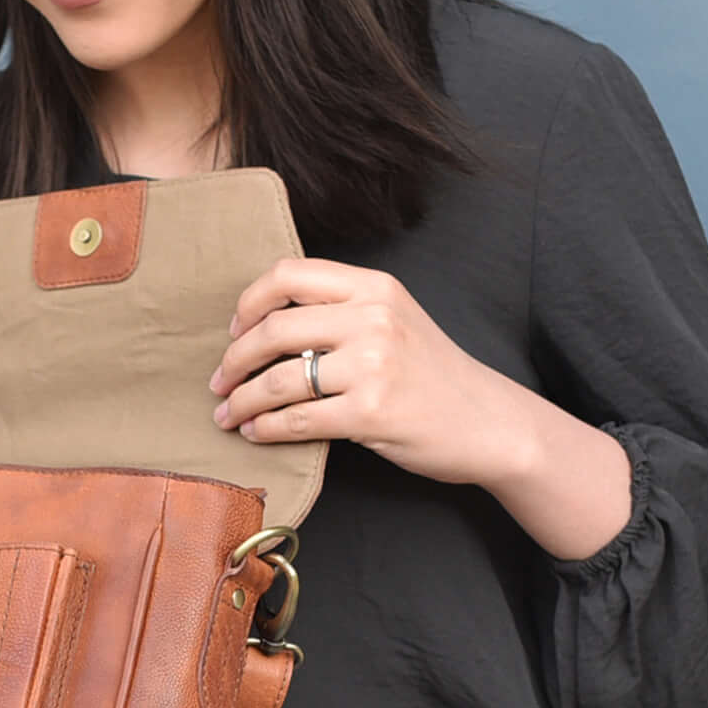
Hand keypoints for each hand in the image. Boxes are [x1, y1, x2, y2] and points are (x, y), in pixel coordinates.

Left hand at [206, 259, 633, 560]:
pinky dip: (267, 428)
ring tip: (228, 415)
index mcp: (374, 286)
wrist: (488, 422)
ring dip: (242, 401)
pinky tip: (256, 433)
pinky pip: (297, 418)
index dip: (249, 302)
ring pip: (279, 379)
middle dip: (234, 360)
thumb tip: (262, 325)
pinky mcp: (371, 412)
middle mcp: (373, 317)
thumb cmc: (433, 375)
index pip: (289, 274)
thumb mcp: (393, 321)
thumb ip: (341, 312)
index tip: (234, 330)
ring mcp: (373, 365)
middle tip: (219, 382)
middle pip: (274, 328)